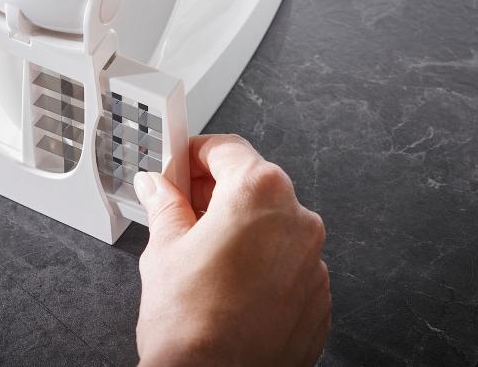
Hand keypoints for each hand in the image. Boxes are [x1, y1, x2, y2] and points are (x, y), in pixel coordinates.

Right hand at [133, 134, 329, 366]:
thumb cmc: (191, 327)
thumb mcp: (163, 249)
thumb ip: (165, 206)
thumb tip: (159, 188)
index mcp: (260, 194)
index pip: (228, 149)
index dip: (196, 153)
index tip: (180, 164)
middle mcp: (298, 221)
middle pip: (255, 185)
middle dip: (218, 192)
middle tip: (183, 207)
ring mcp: (314, 262)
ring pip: (273, 227)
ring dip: (243, 230)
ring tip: (204, 254)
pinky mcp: (318, 297)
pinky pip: (289, 265)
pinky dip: (264, 266)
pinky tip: (231, 284)